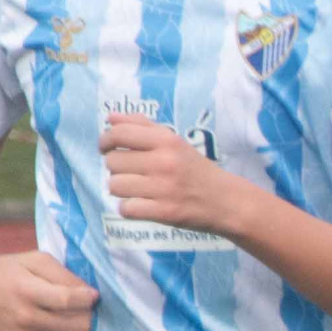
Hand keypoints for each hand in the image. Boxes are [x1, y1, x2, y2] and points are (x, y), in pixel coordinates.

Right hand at [0, 244, 100, 330]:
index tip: (91, 295)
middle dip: (87, 318)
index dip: (88, 299)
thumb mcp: (35, 260)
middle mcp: (23, 318)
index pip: (69, 301)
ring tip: (68, 323)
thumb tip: (91, 296)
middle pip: (77, 328)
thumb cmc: (8, 269)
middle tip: (81, 310)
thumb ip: (64, 275)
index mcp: (27, 291)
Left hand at [101, 112, 246, 241]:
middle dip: (116, 168)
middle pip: (113, 162)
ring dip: (121, 189)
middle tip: (130, 171)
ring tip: (136, 188)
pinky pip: (126, 208)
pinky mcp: (164, 212)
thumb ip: (142, 126)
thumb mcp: (174, 141)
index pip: (119, 133)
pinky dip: (129, 208)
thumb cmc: (195, 169)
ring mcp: (164, 188)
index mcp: (166, 140)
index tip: (106, 148)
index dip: (105, 140)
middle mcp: (164, 162)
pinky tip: (141, 204)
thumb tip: (110, 118)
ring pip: (115, 186)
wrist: (226, 201)